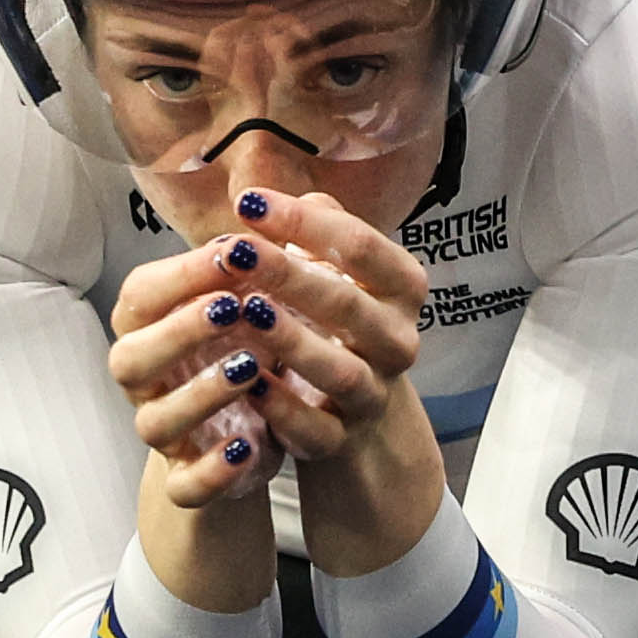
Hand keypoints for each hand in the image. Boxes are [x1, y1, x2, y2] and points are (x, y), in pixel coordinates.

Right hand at [105, 249, 277, 516]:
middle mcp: (143, 381)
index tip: (235, 249)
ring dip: (199, 394)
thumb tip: (269, 207)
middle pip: (131, 357)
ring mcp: (162, 432)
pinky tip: (249, 445)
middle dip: (180, 330)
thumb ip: (254, 261)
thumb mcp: (250, 300)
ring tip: (249, 368)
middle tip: (233, 307)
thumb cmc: (244, 349)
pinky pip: (185, 484)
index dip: (183, 273)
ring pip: (155, 421)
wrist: (250, 434)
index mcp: (147, 327)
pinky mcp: (187, 480)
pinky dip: (213, 469)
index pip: (142, 294)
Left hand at [201, 185, 451, 574]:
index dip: (304, 223)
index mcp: (402, 289)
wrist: (355, 412)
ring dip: (291, 340)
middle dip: (289, 275)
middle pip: (348, 305)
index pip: (360, 246)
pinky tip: (248, 380)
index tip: (248, 202)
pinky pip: (316, 428)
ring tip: (243, 311)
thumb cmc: (336, 321)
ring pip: (340, 370)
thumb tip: (282, 197)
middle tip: (235, 250)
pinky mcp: (342, 439)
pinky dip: (283, 408)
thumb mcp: (338, 270)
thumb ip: (318, 230)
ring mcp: (374, 394)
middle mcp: (399, 341)